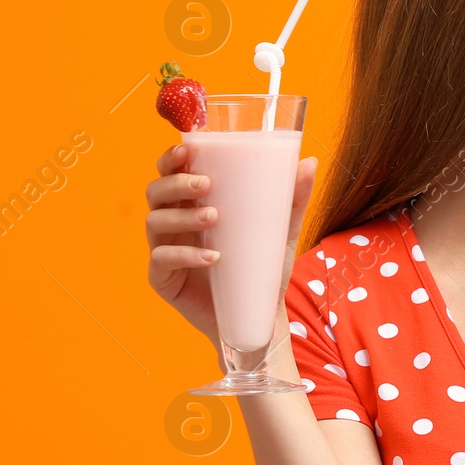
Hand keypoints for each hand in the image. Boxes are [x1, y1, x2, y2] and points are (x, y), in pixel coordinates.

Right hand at [145, 143, 316, 355]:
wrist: (258, 313)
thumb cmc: (262, 267)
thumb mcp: (282, 231)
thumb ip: (293, 199)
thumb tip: (309, 161)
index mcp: (192, 204)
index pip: (170, 172)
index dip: (170, 158)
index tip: (186, 150)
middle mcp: (173, 223)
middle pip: (155, 192)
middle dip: (176, 184)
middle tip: (205, 185)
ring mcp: (164, 250)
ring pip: (155, 222)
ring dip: (182, 217)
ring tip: (213, 217)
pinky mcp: (163, 278)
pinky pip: (162, 261)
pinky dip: (185, 256)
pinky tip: (212, 257)